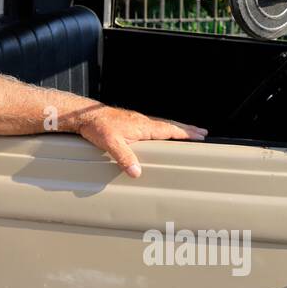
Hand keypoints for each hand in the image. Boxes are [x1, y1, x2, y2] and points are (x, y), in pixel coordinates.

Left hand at [75, 108, 207, 178]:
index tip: (200, 136)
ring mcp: (136, 120)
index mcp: (143, 126)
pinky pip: (153, 125)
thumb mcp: (111, 144)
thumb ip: (125, 157)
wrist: (84, 115)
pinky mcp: (130, 121)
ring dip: (176, 128)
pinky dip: (163, 128)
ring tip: (187, 132)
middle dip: (186, 130)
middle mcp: (142, 121)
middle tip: (202, 133)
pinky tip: (161, 133)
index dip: (184, 134)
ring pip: (162, 124)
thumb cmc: (97, 127)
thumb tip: (137, 172)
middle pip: (170, 125)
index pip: (169, 130)